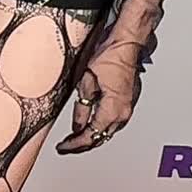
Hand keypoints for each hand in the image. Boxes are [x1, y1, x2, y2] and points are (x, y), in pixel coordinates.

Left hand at [56, 39, 139, 154]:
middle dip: (82, 144)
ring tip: (74, 138)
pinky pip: (113, 121)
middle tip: (66, 146)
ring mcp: (128, 108)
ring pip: (108, 131)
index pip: (91, 136)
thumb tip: (76, 126)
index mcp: (113, 109)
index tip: (63, 147)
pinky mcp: (128, 102)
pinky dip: (100, 126)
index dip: (75, 145)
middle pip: (101, 138)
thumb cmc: (110, 56)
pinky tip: (89, 125)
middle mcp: (124, 112)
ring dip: (91, 136)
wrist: (127, 44)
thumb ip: (81, 107)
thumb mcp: (86, 82)